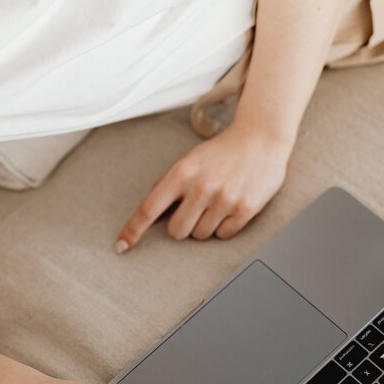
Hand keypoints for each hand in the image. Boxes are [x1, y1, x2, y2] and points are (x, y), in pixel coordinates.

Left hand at [114, 123, 292, 251]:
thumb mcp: (190, 159)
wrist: (261, 138)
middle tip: (193, 210)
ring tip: (216, 203)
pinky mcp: (245, 209)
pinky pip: (223, 235)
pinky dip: (223, 226)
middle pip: (176, 231)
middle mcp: (201, 187)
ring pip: (200, 235)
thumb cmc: (223, 150)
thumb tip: (151, 204)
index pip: (149, 209)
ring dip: (204, 225)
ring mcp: (224, 200)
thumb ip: (169, 182)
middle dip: (181, 225)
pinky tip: (230, 207)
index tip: (122, 245)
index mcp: (182, 173)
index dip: (133, 230)